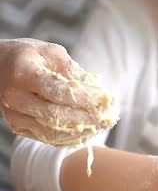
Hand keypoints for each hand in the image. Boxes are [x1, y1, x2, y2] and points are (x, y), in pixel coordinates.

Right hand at [0, 39, 116, 146]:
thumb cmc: (27, 56)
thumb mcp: (50, 52)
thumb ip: (72, 70)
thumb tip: (96, 89)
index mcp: (24, 73)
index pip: (59, 91)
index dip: (86, 98)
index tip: (106, 98)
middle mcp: (14, 97)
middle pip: (56, 115)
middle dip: (87, 118)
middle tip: (109, 116)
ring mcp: (13, 115)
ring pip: (52, 132)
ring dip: (82, 132)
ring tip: (103, 126)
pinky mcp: (17, 126)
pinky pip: (46, 138)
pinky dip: (69, 138)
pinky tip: (87, 132)